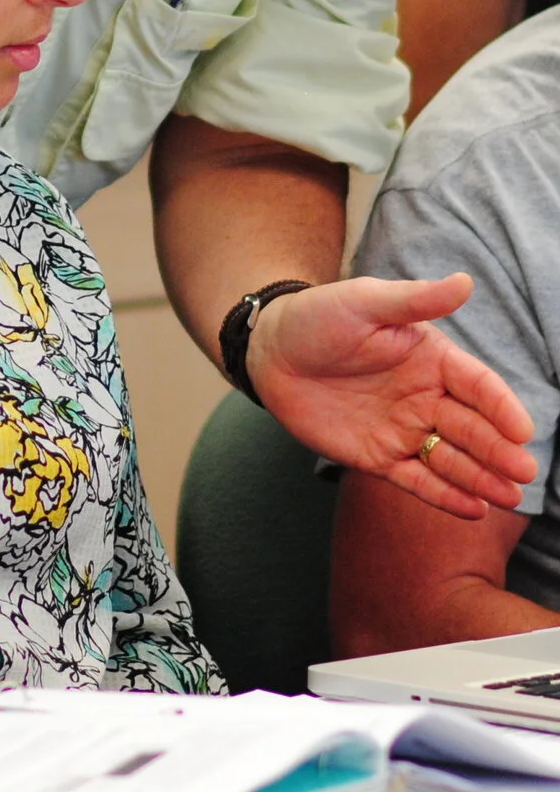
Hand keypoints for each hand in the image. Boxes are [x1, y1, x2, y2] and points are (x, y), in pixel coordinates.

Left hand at [248, 273, 536, 519]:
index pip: (478, 386)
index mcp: (432, 360)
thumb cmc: (318, 317)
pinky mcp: (378, 456)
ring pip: (451, 459)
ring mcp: (404, 429)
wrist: (270, 350)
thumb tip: (465, 282)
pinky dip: (444, 496)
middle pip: (472, 428)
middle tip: (522, 472)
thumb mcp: (365, 302)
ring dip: (481, 478)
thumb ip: (414, 300)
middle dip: (499, 450)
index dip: (502, 407)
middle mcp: (427, 397)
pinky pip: (417, 480)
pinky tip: (472, 509)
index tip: (522, 430)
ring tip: (507, 497)